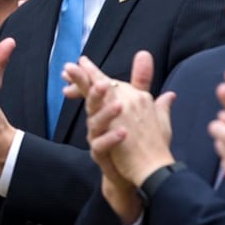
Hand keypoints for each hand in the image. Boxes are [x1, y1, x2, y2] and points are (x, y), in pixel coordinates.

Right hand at [62, 52, 174, 221]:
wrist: (134, 171)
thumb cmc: (132, 137)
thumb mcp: (140, 104)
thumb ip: (140, 79)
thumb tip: (144, 54)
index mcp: (105, 107)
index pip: (94, 87)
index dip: (86, 75)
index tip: (80, 61)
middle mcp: (98, 121)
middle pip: (91, 102)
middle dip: (90, 90)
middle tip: (100, 82)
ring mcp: (98, 138)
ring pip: (95, 124)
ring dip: (106, 114)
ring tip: (118, 106)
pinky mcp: (102, 156)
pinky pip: (101, 146)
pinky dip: (111, 139)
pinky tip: (123, 133)